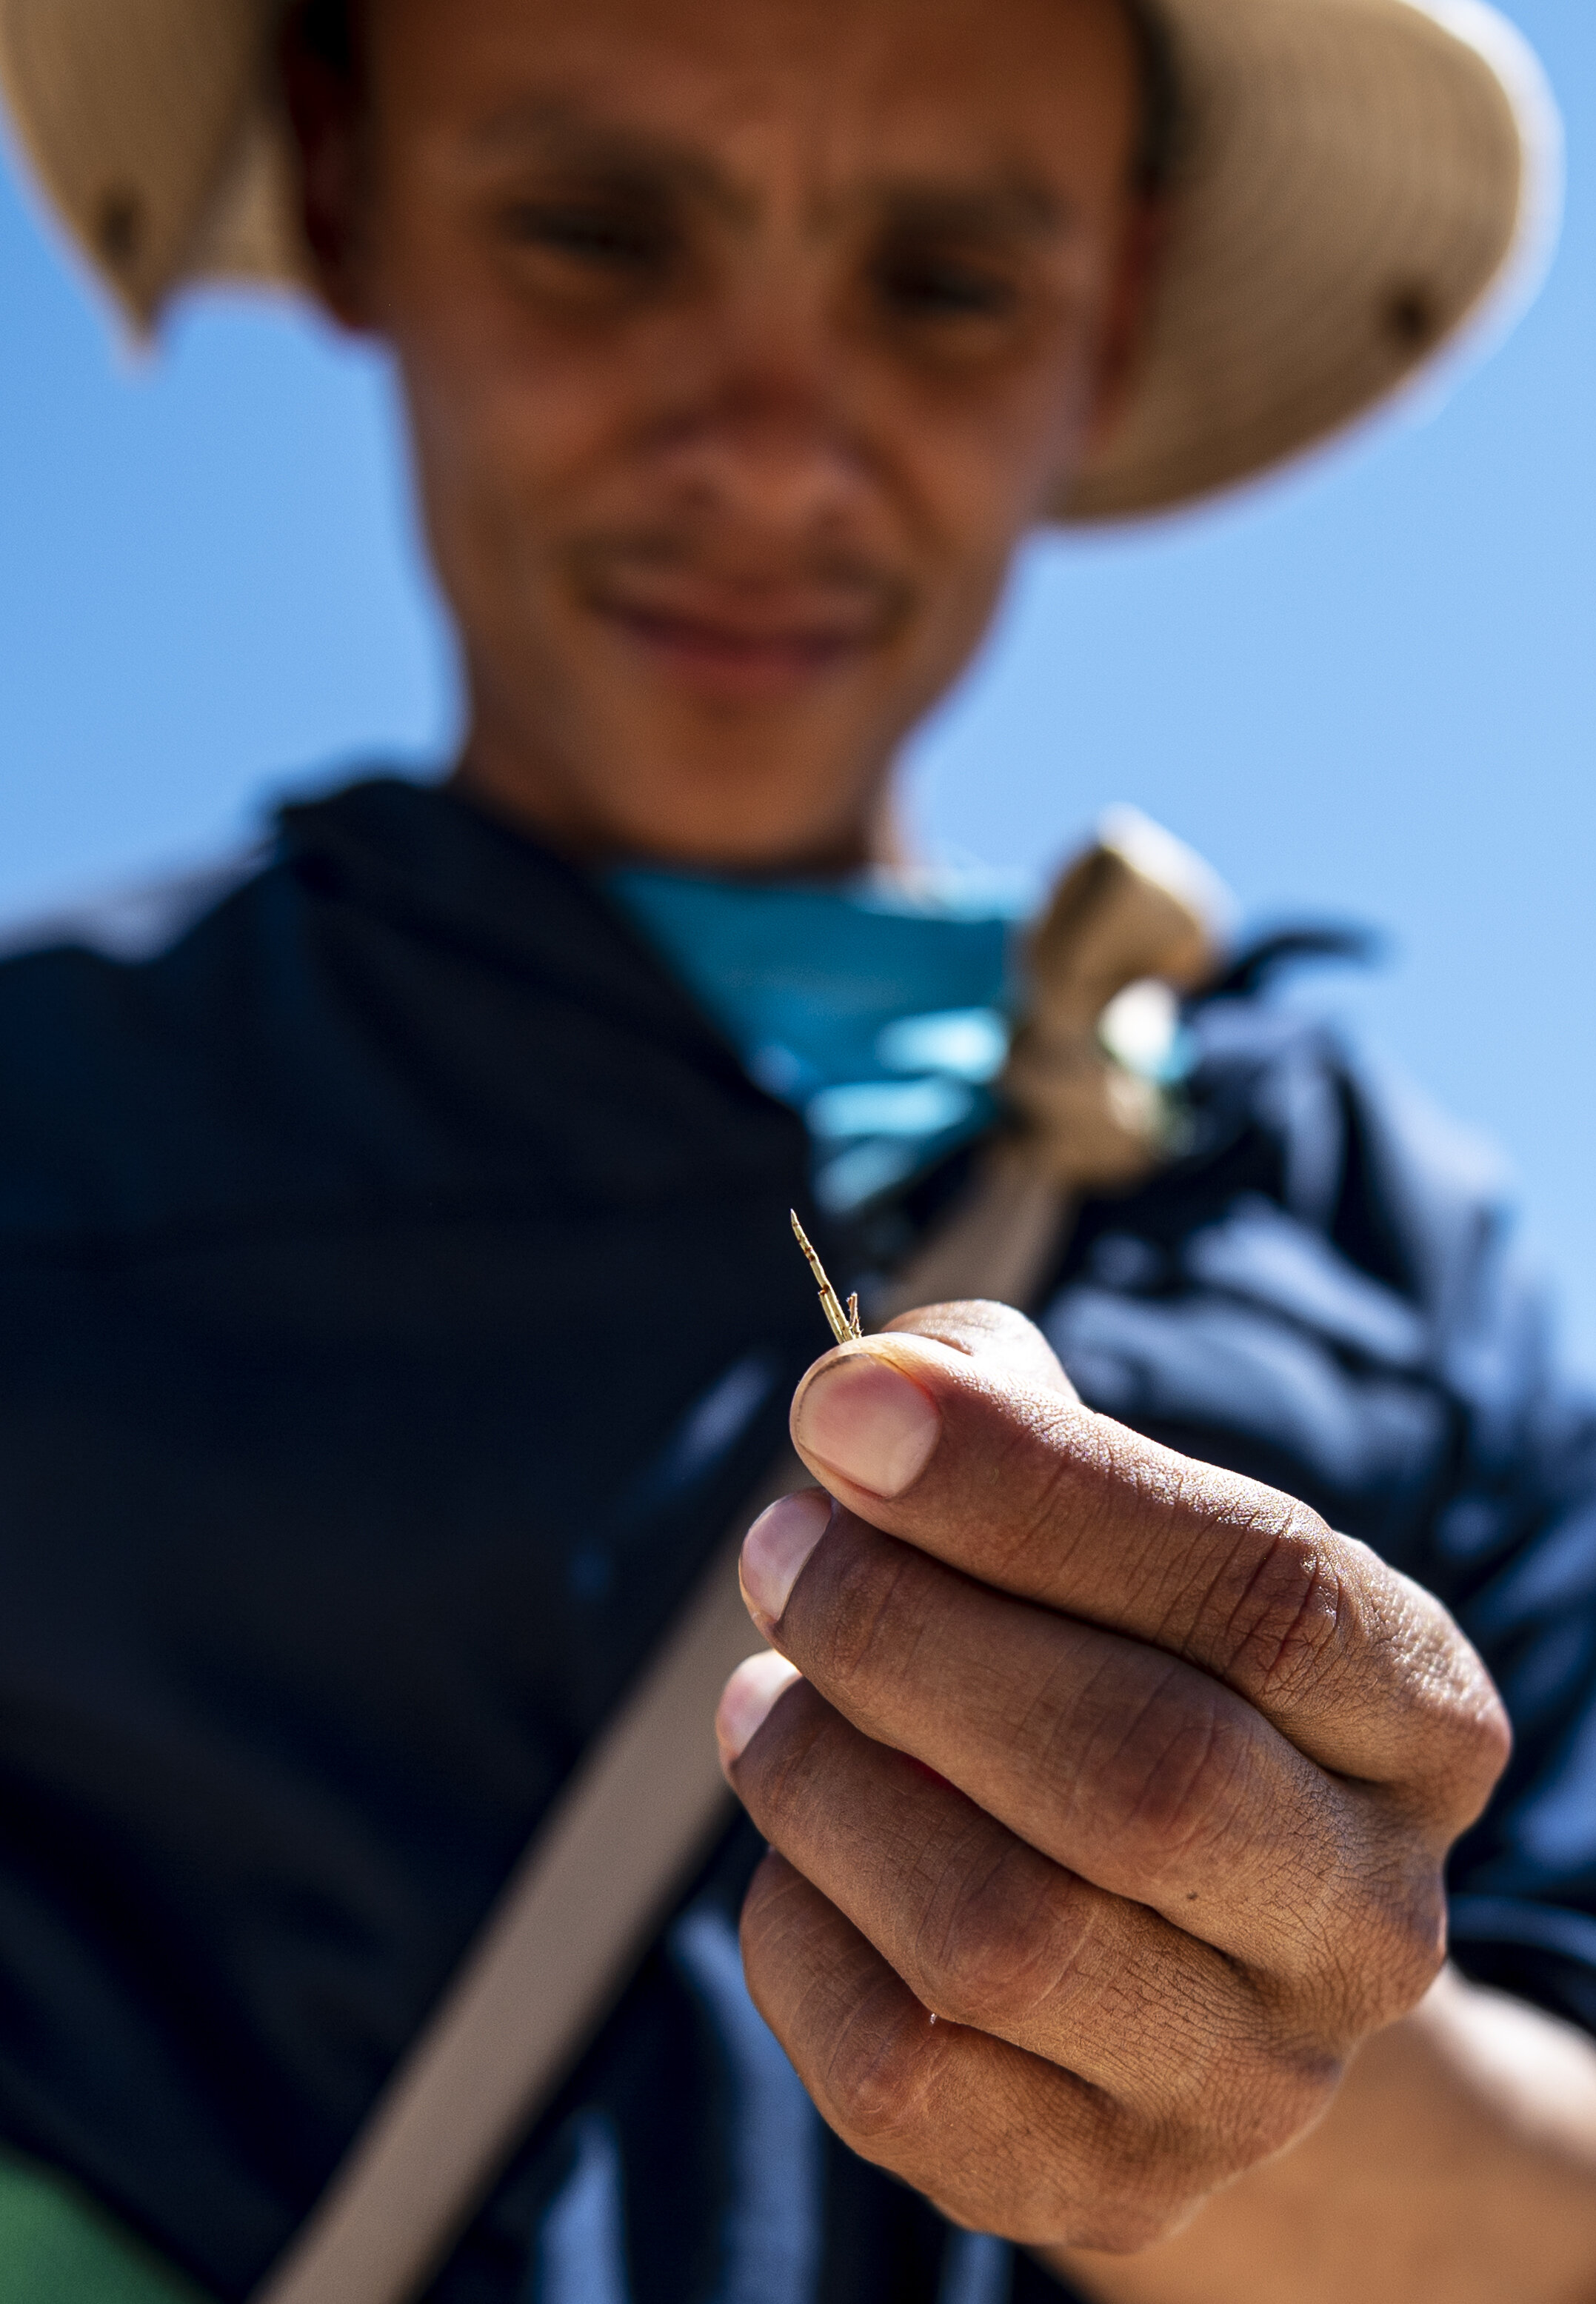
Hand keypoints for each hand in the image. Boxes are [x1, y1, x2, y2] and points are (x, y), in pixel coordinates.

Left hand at [714, 1303, 1509, 2250]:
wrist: (1184, 1954)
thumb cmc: (1131, 1669)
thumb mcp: (1124, 1522)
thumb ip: (1014, 1412)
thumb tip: (874, 1394)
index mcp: (1418, 1719)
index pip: (1262, 1593)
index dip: (1033, 1489)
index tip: (842, 1410)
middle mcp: (1368, 1919)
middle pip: (1140, 1773)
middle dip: (904, 1634)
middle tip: (777, 1549)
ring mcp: (1249, 2082)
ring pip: (1000, 1937)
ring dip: (826, 1779)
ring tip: (765, 1694)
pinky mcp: (1107, 2186)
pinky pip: (902, 2072)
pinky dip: (801, 1928)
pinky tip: (797, 1845)